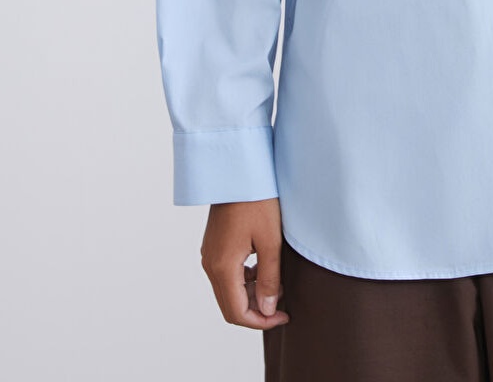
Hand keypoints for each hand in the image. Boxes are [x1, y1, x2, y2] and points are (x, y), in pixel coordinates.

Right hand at [201, 198, 291, 329]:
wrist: (240, 171)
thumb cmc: (257, 201)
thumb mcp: (270, 241)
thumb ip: (269, 278)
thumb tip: (268, 310)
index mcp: (222, 267)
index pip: (236, 313)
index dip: (261, 321)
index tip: (283, 316)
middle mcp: (210, 265)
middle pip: (230, 305)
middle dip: (256, 311)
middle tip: (282, 305)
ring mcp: (210, 255)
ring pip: (229, 291)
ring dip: (251, 295)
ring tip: (277, 284)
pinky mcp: (214, 246)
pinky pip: (227, 275)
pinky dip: (245, 281)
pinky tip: (264, 270)